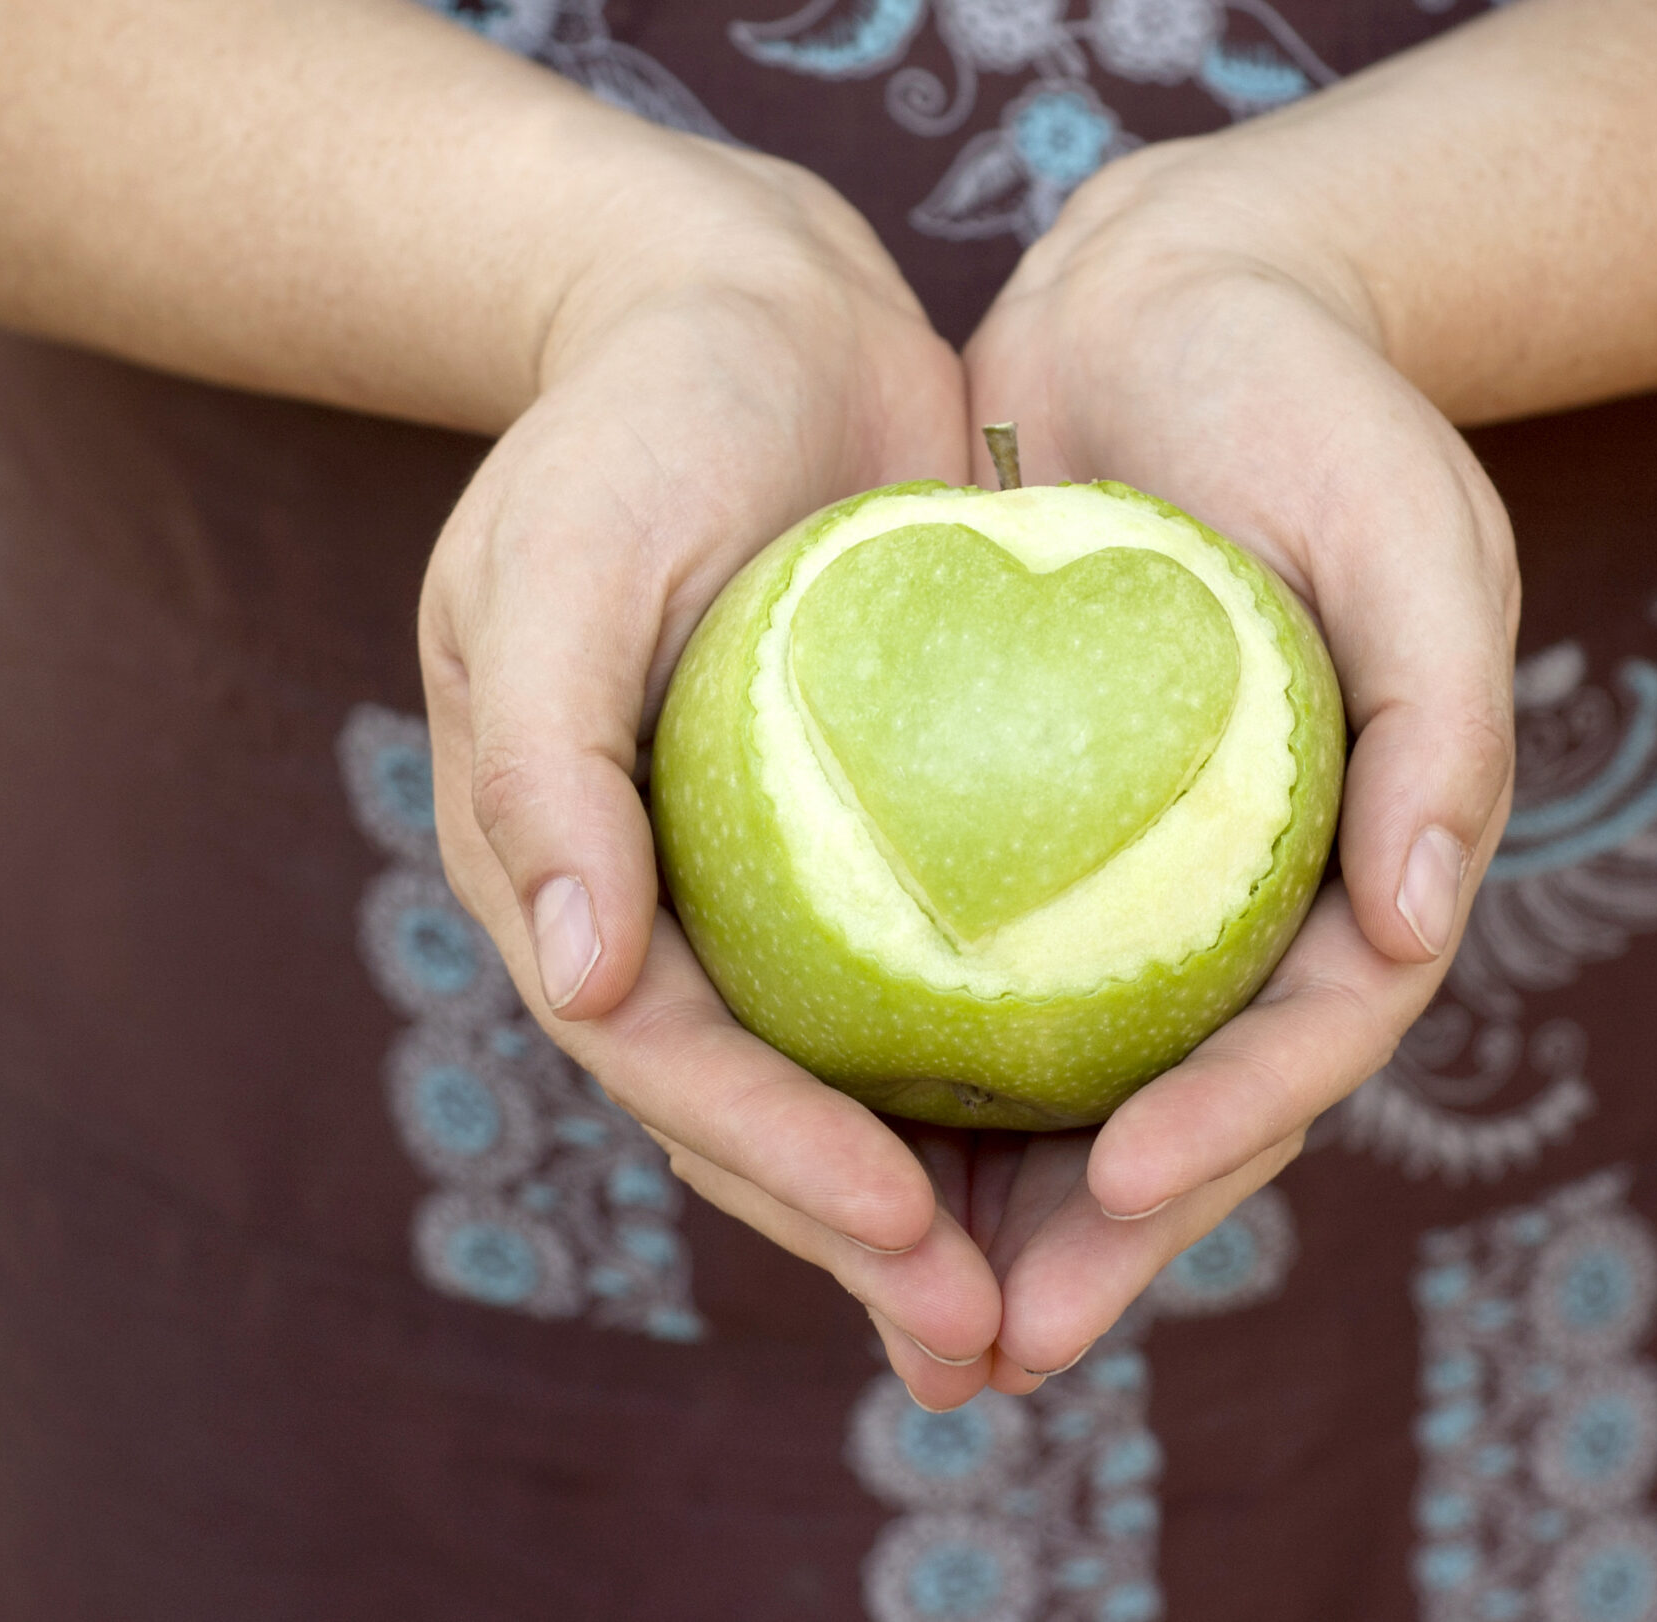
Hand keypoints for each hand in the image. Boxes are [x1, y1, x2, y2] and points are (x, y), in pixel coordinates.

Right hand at [418, 135, 1000, 1404]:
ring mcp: (773, 885)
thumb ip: (544, 765)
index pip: (673, 1056)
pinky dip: (1009, 1075)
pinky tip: (1112, 1140)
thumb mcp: (559, 562)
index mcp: (565, 875)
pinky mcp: (883, 840)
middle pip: (765, 1114)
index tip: (905, 1228)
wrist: (746, 315)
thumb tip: (587, 977)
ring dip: (951, 1205)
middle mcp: (666, 908)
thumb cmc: (632, 425)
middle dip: (871, 1241)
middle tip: (999, 1340)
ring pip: (861, 1081)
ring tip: (1054, 1311)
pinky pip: (946, 982)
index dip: (777, 1159)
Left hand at [955, 134, 1520, 1396]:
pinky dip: (915, 1068)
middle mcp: (1253, 901)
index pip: (1310, 1040)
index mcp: (1370, 865)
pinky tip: (824, 1137)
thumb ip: (1442, 732)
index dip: (1230, 1132)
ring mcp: (1138, 881)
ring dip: (995, 1207)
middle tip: (991, 1346)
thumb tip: (1421, 928)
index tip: (1124, 1191)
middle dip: (1100, 1243)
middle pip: (1185, 1108)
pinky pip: (971, 975)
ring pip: (1070, 1082)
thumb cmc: (1326, 413)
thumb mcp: (1421, 540)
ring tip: (904, 1314)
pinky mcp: (1027, 834)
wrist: (1183, 308)